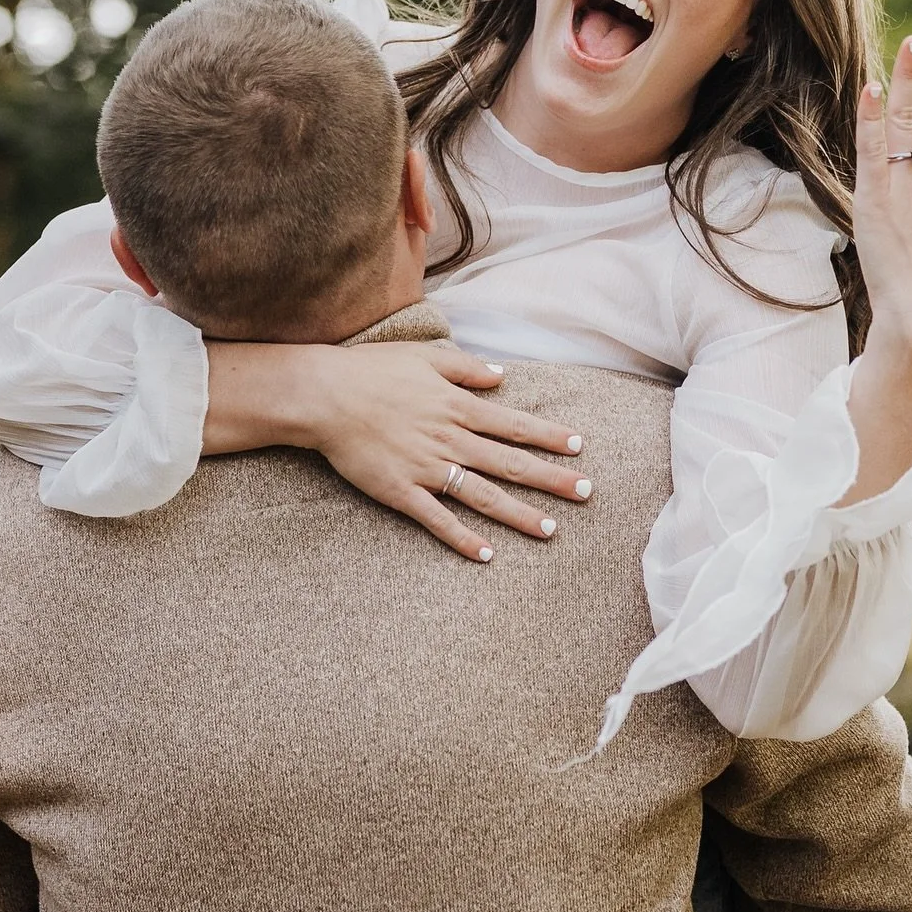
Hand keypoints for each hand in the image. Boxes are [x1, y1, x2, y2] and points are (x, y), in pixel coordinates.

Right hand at [294, 341, 590, 561]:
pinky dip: (463, 538)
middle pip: (510, 464)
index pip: (515, 425)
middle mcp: (451, 439)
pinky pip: (438, 520)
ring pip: (483, 495)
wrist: (325, 396)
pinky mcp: (402, 492)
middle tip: (587, 493)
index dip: (549, 436)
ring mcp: (428, 469)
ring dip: (519, 514)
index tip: (579, 447)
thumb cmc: (371, 371)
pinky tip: (488, 554)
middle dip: (552, 479)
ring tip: (551, 530)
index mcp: (458, 407)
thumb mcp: (425, 357)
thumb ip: (466, 368)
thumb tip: (501, 375)